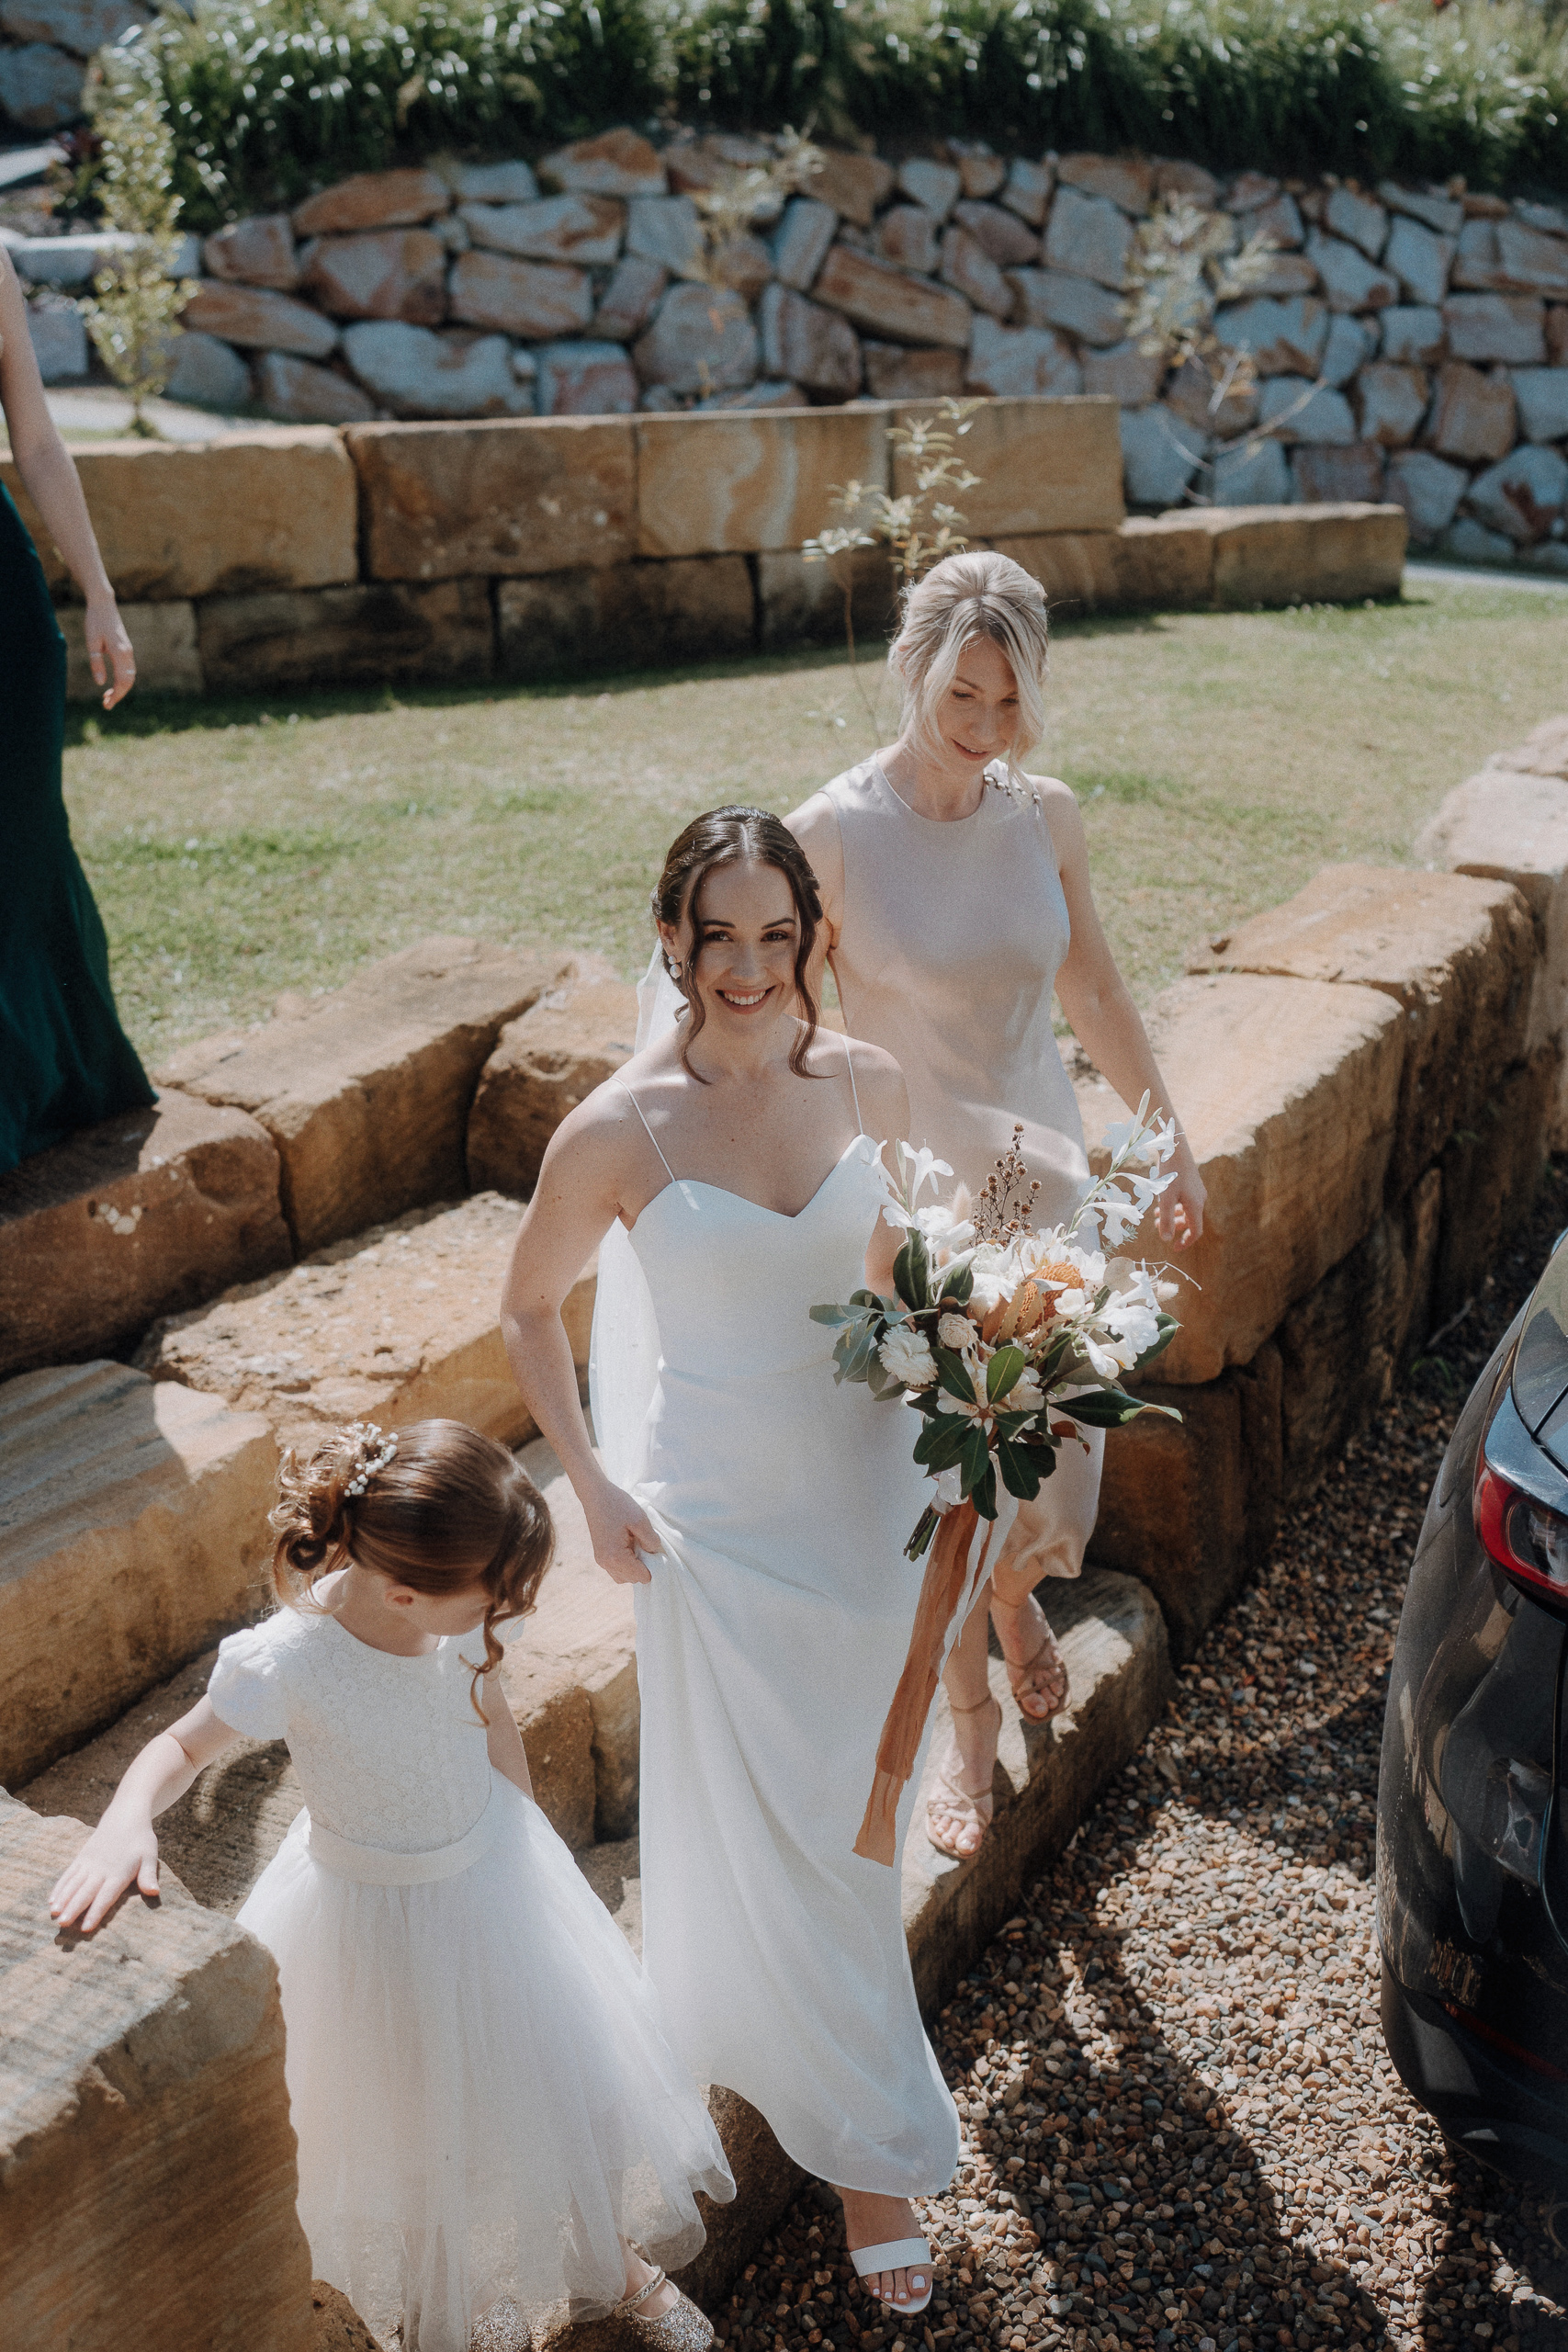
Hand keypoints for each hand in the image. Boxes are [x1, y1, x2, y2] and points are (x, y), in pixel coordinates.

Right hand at [49, 1811, 159, 1931]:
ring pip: (74, 1883)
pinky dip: (60, 1887)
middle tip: (61, 1924)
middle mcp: (101, 1869)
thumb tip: (154, 1892)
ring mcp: (89, 1862)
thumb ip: (148, 1875)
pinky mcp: (81, 1857)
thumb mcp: (150, 1856)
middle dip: (73, 1908)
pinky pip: (68, 1874)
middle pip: (86, 1892)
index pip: (106, 1896)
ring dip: (63, 1899)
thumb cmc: (140, 1840)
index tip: (85, 1928)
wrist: (125, 1815)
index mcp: (119, 1872)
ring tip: (53, 1914)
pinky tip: (51, 1900)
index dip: (96, 1912)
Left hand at [83, 590, 134, 709]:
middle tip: (106, 705)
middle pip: (129, 681)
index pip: (122, 681)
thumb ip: (96, 663)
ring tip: (107, 697)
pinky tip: (112, 684)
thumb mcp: (92, 642)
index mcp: (120, 652)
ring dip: (121, 689)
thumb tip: (100, 683)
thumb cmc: (95, 621)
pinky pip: (128, 670)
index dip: (116, 695)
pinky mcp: (126, 649)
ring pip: (130, 676)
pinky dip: (122, 680)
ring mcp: (128, 651)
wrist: (104, 604)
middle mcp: (127, 653)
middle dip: (119, 695)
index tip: (106, 704)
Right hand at [584, 1477, 662, 1585]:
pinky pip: (616, 1568)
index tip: (651, 1548)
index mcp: (616, 1557)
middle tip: (644, 1544)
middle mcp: (606, 1563)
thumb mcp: (640, 1520)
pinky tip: (628, 1544)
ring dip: (633, 1566)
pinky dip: (625, 1562)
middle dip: (642, 1566)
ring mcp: (601, 1560)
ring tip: (636, 1544)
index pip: (641, 1577)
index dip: (651, 1565)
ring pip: (623, 1576)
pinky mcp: (600, 1554)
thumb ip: (651, 1540)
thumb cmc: (617, 1505)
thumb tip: (656, 1553)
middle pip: (632, 1579)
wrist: (595, 1494)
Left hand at [1159, 1132, 1205, 1247]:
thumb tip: (1166, 1240)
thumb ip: (1165, 1219)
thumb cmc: (1170, 1173)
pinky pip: (1184, 1201)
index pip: (1196, 1231)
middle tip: (1157, 1227)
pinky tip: (1160, 1202)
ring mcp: (1196, 1190)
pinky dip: (1173, 1206)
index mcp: (1196, 1205)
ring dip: (1172, 1216)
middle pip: (1191, 1221)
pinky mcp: (1191, 1182)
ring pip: (1186, 1211)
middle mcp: (1200, 1198)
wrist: (1175, 1146)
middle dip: (1174, 1228)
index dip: (1186, 1242)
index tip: (1174, 1249)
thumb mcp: (1165, 1198)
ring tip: (1154, 1216)